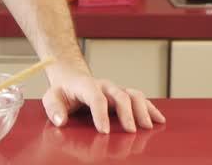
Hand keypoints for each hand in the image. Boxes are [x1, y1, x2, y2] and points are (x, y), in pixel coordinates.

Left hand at [41, 65, 165, 133]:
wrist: (72, 79)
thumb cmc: (63, 91)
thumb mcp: (52, 97)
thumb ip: (54, 108)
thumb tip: (61, 121)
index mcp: (86, 85)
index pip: (95, 97)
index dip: (100, 114)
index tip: (103, 131)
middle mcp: (105, 86)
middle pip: (119, 95)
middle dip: (126, 114)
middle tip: (130, 131)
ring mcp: (116, 90)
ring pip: (133, 95)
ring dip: (143, 110)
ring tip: (147, 127)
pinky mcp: (123, 96)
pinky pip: (140, 100)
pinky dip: (151, 109)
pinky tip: (159, 120)